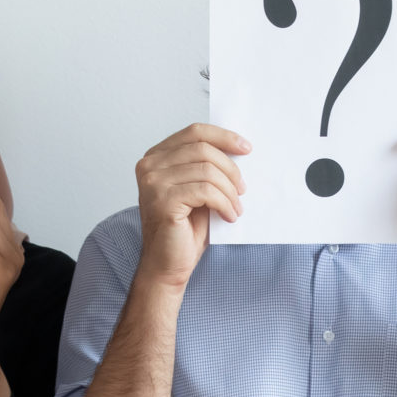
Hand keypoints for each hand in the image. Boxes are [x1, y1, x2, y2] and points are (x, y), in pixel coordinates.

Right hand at [133, 124, 248, 291]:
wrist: (168, 264)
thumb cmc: (184, 229)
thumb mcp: (199, 190)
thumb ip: (208, 167)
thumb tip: (238, 149)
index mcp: (157, 157)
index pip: (194, 132)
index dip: (224, 137)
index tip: (246, 148)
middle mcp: (150, 166)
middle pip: (203, 149)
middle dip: (231, 169)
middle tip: (243, 190)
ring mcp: (153, 183)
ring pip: (207, 170)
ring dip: (230, 191)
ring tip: (235, 208)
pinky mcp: (163, 201)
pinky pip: (206, 191)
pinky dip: (224, 203)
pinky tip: (228, 216)